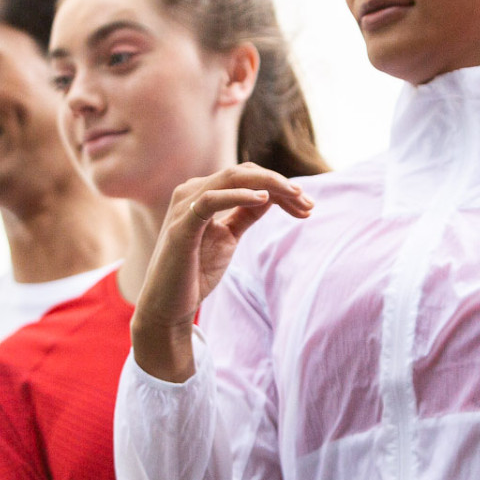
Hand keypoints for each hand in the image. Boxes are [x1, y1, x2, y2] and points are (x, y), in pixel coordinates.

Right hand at [132, 164, 311, 381]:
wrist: (169, 307)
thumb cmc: (196, 272)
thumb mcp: (228, 237)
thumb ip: (245, 214)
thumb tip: (270, 196)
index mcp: (203, 193)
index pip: (246, 176)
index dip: (279, 186)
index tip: (307, 206)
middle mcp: (191, 192)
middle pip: (243, 172)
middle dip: (280, 184)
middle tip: (309, 203)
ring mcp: (184, 206)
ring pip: (232, 178)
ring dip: (269, 185)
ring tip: (296, 197)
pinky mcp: (182, 225)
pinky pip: (212, 200)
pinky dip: (239, 195)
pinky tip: (264, 199)